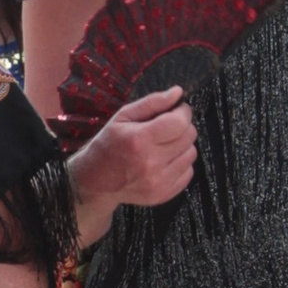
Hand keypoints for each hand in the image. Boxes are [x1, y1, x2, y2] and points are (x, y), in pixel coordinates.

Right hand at [73, 86, 197, 218]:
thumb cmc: (108, 144)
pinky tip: (165, 160)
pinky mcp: (164, 194)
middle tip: (168, 127)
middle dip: (183, 126)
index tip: (178, 109)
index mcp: (139, 140)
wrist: (96, 181)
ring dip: (182, 145)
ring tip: (165, 145)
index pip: (179, 122)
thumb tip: (178, 92)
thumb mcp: (123, 117)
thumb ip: (152, 102)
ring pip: (191, 154)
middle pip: (189, 137)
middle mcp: (151, 163)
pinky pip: (188, 172)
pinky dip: (180, 163)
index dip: (183, 112)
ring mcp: (159, 182)